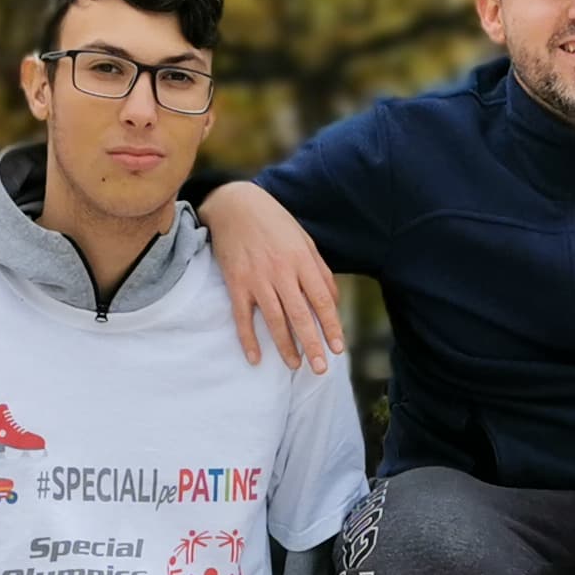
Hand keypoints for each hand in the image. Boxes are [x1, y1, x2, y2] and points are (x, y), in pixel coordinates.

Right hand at [195, 180, 343, 370]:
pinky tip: (255, 358)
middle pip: (300, 315)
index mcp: (302, 260)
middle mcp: (281, 271)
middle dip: (311, 344)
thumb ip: (320, 271)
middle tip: (320, 369)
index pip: (322, 300)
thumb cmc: (275, 224)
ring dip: (285, 346)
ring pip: (274, 319)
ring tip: (295, 365)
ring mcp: (257, 278)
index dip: (331, 326)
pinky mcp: (236, 282)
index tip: (338, 348)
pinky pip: (242, 317)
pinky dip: (248, 339)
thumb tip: (333, 303)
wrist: (236, 205)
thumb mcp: (304, 241)